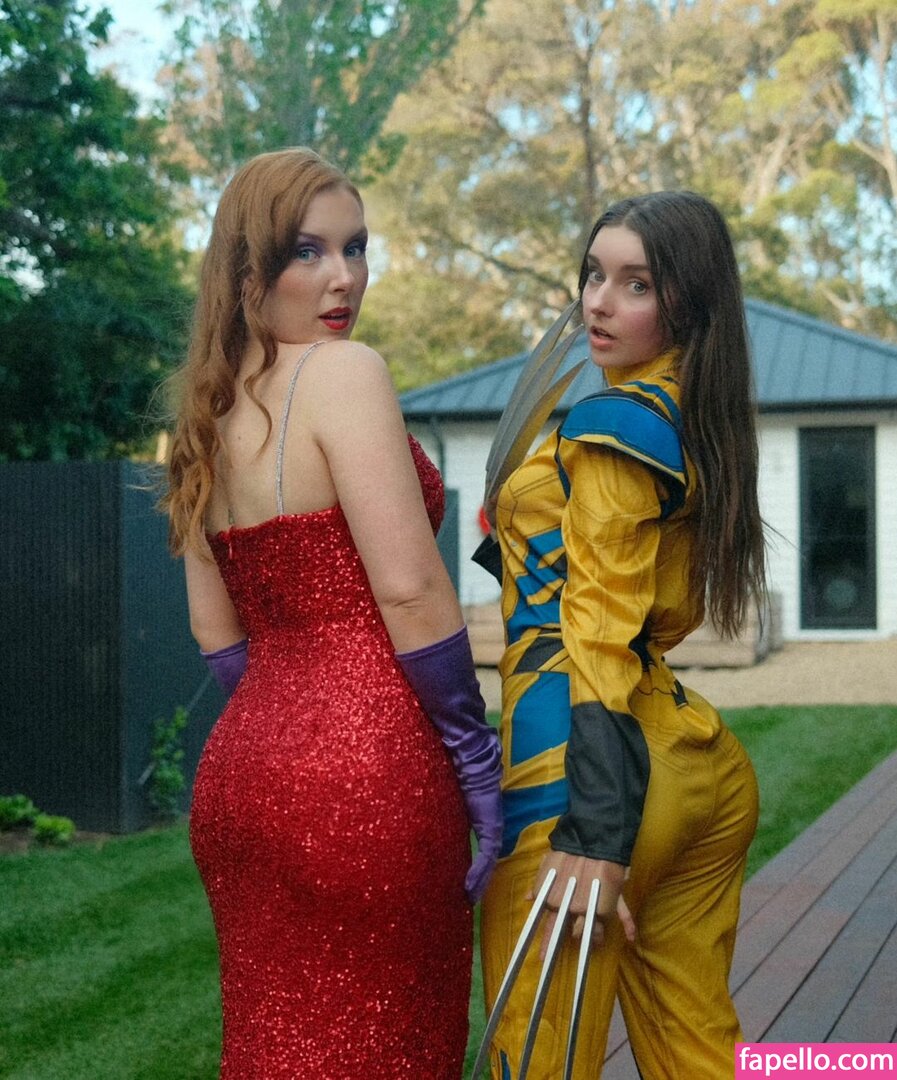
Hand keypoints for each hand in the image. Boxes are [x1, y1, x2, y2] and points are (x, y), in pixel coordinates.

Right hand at [464, 783, 502, 904]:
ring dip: (479, 883)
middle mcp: (492, 834)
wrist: (474, 774)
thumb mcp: (455, 812)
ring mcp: (494, 833)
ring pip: (488, 865)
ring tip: (469, 898)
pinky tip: (469, 884)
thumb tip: (437, 835)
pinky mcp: (492, 831)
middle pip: (487, 866)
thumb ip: (452, 825)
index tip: (466, 890)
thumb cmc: (463, 789)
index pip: (483, 858)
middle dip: (479, 884)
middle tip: (468, 901)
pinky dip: (477, 871)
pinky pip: (486, 856)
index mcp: (484, 830)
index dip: (476, 875)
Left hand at [528, 850, 634, 957]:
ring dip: (595, 937)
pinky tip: (631, 938)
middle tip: (574, 938)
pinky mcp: (614, 896)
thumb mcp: (548, 864)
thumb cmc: (567, 849)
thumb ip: (539, 883)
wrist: (592, 836)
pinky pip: (622, 912)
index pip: (552, 924)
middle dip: (574, 936)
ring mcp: (597, 902)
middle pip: (575, 930)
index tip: (542, 959)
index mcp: (560, 898)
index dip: (547, 942)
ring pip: (595, 928)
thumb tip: (528, 899)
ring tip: (595, 942)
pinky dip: (628, 925)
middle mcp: (577, 905)